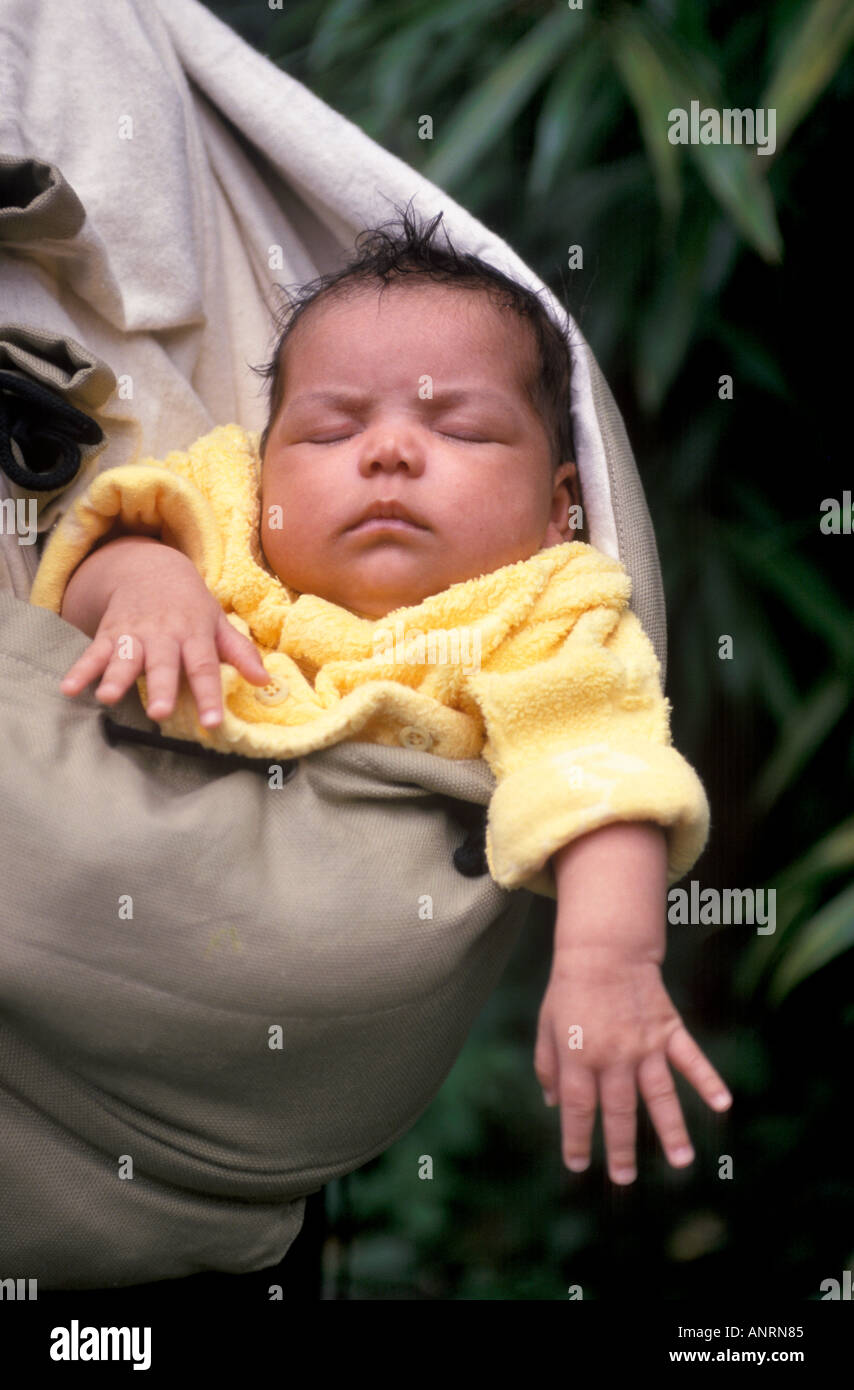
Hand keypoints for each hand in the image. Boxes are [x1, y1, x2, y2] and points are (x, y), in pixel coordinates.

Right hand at [59, 539, 269, 725]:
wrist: (150, 567)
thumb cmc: (190, 605)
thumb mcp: (218, 623)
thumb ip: (240, 652)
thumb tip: (265, 680)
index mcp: (194, 635)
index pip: (204, 668)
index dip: (209, 696)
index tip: (213, 722)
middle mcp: (164, 636)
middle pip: (163, 665)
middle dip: (160, 688)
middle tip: (159, 712)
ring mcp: (134, 635)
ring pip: (125, 658)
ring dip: (115, 677)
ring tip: (107, 697)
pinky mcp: (109, 634)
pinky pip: (94, 653)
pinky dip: (81, 669)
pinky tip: (69, 688)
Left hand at [534, 946, 732, 1183]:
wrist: (604, 950)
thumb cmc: (569, 989)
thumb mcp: (547, 1025)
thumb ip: (548, 1065)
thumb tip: (553, 1103)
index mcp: (579, 1056)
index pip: (579, 1108)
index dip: (577, 1138)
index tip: (578, 1164)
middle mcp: (613, 1056)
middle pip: (620, 1111)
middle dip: (621, 1148)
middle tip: (624, 1179)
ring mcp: (644, 1045)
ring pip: (659, 1095)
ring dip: (671, 1130)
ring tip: (682, 1162)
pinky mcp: (668, 1030)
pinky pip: (691, 1059)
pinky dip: (708, 1080)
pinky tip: (723, 1104)